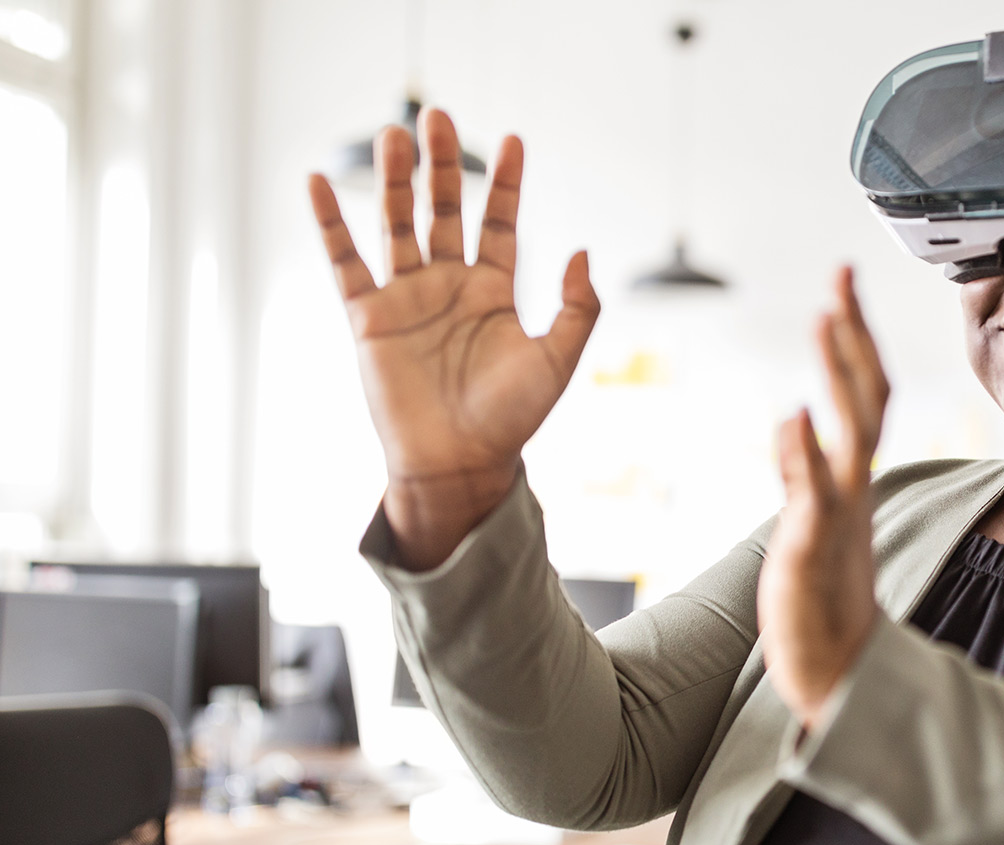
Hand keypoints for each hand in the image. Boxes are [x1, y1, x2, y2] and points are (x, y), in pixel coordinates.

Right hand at [307, 109, 600, 569]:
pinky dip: (331, 223)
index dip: (507, 184)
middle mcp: (448, 287)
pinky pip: (344, 261)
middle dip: (444, 165)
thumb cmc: (511, 420)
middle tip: (441, 118)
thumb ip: (578, 307)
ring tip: (396, 133)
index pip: (500, 223)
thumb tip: (581, 251)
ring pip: (398, 225)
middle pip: (444, 210)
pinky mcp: (367, 318)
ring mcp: (406, 298)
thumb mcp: (559, 360)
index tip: (515, 140)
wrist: (459, 465)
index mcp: (494, 293)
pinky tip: (319, 182)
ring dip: (396, 180)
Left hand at [758, 268, 890, 729]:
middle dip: (854, 335)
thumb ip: (804, 473)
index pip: (865, 395)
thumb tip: (795, 422)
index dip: (856, 340)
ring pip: (850, 434)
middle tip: (842, 277)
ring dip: (839, 375)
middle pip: (867, 398)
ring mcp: (838, 516)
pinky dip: (806, 454)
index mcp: (852, 479)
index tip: (842, 289)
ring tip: (826, 321)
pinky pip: (814, 496)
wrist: (839, 671)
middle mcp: (853, 488)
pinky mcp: (814, 550)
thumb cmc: (823, 599)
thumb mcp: (811, 523)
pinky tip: (795, 414)